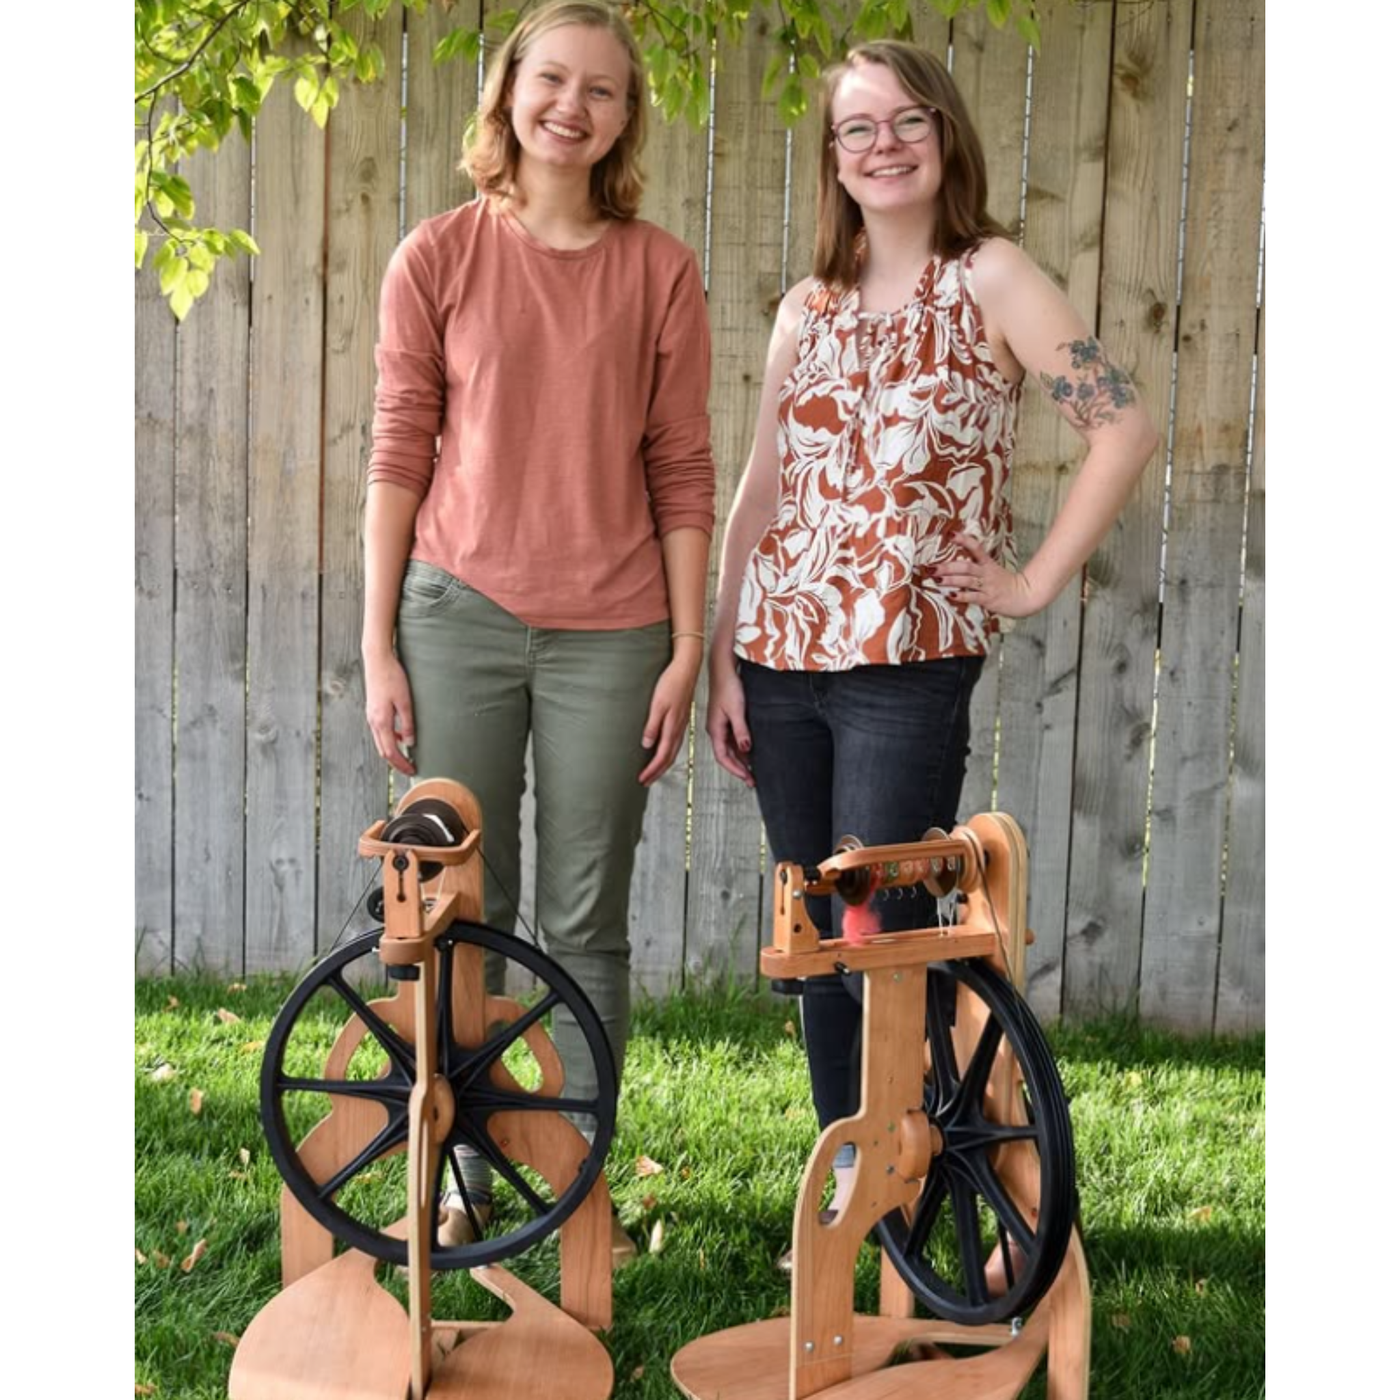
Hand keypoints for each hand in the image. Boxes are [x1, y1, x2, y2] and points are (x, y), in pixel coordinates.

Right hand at [364, 650, 416, 776]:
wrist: (377, 661)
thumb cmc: (393, 678)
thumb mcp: (405, 702)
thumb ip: (407, 724)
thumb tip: (410, 743)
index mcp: (381, 722)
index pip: (390, 752)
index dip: (401, 764)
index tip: (413, 771)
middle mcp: (373, 722)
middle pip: (383, 750)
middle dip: (396, 762)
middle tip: (410, 769)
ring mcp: (371, 716)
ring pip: (381, 742)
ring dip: (393, 752)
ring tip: (407, 757)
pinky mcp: (373, 710)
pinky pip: (381, 731)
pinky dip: (390, 739)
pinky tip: (401, 736)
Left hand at [639, 656, 699, 785]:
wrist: (686, 669)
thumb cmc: (672, 683)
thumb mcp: (658, 704)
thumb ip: (653, 725)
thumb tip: (647, 744)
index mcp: (673, 727)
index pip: (662, 756)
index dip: (652, 770)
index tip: (642, 779)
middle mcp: (678, 728)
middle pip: (668, 757)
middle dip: (657, 772)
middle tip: (646, 781)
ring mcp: (681, 724)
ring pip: (673, 751)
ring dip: (663, 764)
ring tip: (653, 771)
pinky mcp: (681, 719)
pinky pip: (675, 741)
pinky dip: (668, 752)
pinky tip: (664, 750)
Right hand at [705, 660, 753, 786]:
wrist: (724, 669)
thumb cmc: (728, 686)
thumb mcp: (736, 709)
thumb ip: (741, 730)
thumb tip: (746, 748)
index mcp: (715, 729)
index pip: (723, 756)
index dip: (735, 769)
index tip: (747, 778)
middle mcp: (716, 729)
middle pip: (726, 755)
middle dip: (739, 768)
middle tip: (752, 780)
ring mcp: (721, 724)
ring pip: (730, 748)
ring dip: (741, 759)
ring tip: (753, 770)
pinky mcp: (726, 719)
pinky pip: (733, 739)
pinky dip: (741, 748)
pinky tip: (750, 751)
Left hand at [937, 533, 1039, 618]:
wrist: (1025, 596)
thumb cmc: (1006, 584)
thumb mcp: (993, 571)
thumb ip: (977, 566)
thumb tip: (956, 565)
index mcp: (988, 564)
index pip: (976, 548)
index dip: (964, 540)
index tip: (951, 534)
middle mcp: (986, 573)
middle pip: (966, 566)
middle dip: (947, 567)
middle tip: (931, 567)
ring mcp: (987, 586)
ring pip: (967, 580)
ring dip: (950, 580)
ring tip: (936, 579)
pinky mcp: (988, 599)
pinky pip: (973, 597)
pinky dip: (961, 596)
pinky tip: (950, 595)